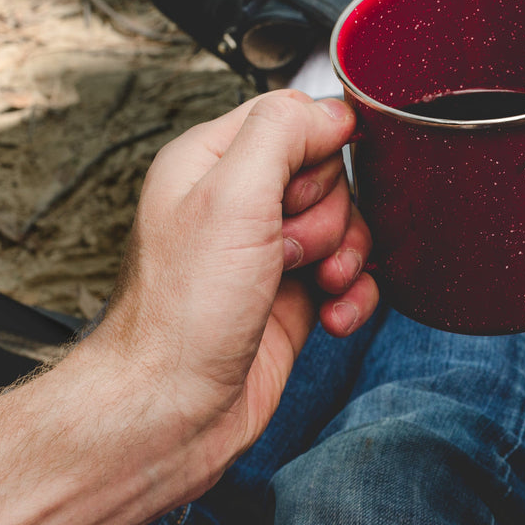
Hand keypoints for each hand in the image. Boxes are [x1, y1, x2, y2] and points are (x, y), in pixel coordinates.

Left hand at [79, 90, 377, 482]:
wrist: (171, 413)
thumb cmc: (182, 316)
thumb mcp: (231, 198)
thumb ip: (283, 134)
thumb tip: (332, 110)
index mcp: (209, 162)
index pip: (292, 116)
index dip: (315, 153)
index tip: (295, 193)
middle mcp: (236, 203)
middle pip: (329, 173)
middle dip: (330, 214)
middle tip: (289, 249)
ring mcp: (266, 253)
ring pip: (347, 225)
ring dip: (349, 257)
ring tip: (317, 285)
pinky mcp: (292, 299)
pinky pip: (352, 277)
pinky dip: (354, 297)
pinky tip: (333, 318)